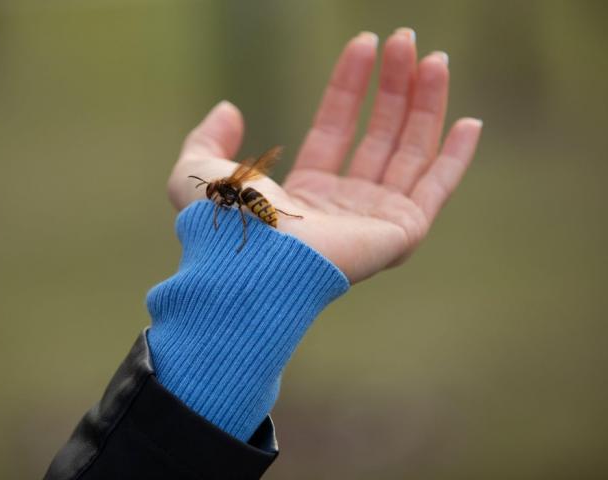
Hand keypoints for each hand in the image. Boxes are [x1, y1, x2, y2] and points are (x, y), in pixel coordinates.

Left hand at [167, 29, 481, 283]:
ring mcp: (374, 219)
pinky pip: (436, 189)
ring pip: (409, 153)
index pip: (335, 128)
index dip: (350, 85)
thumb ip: (208, 137)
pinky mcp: (400, 232)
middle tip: (405, 39)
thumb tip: (230, 108)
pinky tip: (469, 121)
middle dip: (393, 86)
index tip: (364, 43)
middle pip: (378, 135)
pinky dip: (455, 157)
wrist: (254, 260)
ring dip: (425, 106)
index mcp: (304, 194)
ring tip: (435, 58)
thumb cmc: (225, 222)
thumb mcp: (197, 170)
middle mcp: (343, 206)